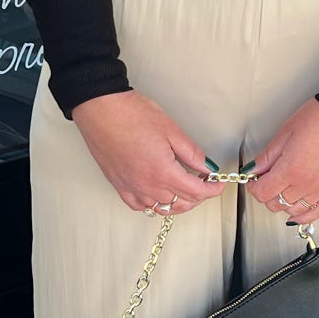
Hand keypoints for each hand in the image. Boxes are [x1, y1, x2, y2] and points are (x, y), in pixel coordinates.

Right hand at [71, 90, 228, 216]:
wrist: (100, 109)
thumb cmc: (131, 114)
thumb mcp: (171, 130)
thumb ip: (191, 153)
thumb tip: (206, 167)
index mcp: (163, 172)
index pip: (196, 192)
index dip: (212, 190)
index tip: (218, 184)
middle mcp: (147, 185)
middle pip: (181, 203)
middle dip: (198, 196)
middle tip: (205, 184)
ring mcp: (131, 187)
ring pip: (161, 208)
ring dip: (178, 203)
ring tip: (185, 190)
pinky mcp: (118, 185)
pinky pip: (140, 205)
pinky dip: (153, 204)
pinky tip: (159, 195)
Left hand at [245, 98, 318, 222]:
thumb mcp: (287, 131)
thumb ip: (269, 155)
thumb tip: (255, 168)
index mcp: (291, 169)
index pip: (263, 193)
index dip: (254, 187)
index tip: (253, 180)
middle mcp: (306, 184)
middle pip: (277, 204)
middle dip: (267, 194)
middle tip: (266, 181)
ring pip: (295, 210)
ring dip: (284, 203)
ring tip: (283, 190)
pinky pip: (318, 212)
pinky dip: (306, 215)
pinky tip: (299, 213)